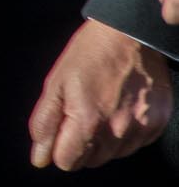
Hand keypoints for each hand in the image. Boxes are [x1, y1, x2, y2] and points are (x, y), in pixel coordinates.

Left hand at [28, 18, 172, 169]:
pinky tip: (118, 109)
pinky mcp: (156, 124)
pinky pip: (134, 145)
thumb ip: (45, 123)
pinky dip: (124, 134)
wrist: (128, 35)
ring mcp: (140, 129)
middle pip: (90, 161)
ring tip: (100, 107)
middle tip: (79, 114)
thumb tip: (39, 157)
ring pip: (113, 155)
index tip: (60, 131)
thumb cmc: (89, 54)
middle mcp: (118, 131)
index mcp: (88, 120)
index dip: (58, 148)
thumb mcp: (55, 83)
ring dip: (102, 140)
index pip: (67, 162)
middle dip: (79, 144)